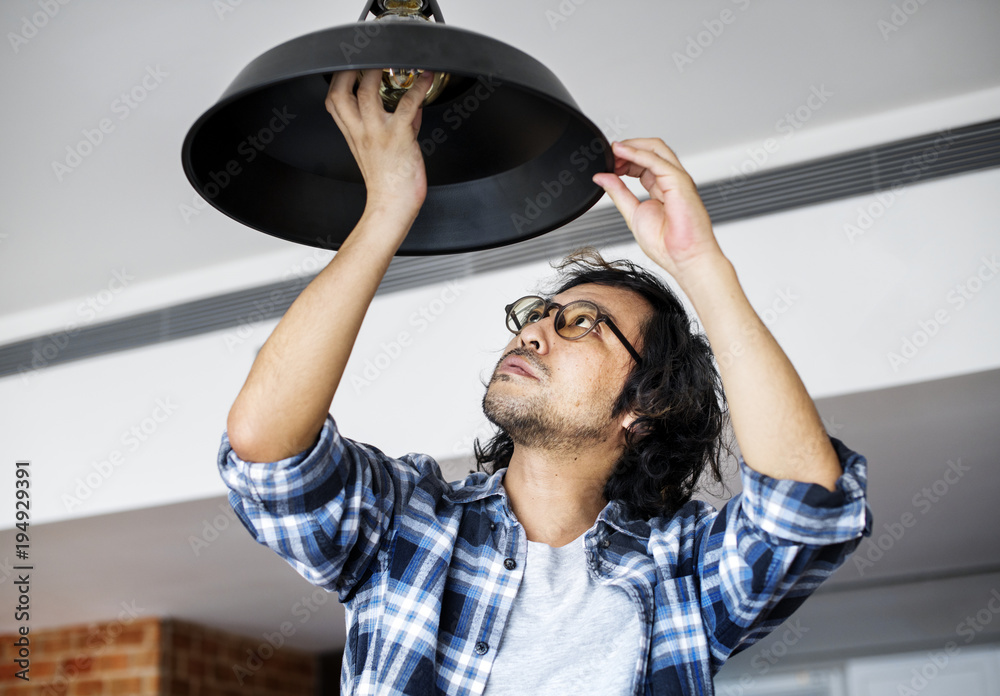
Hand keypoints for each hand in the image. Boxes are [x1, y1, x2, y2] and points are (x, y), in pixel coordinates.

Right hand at [325, 69, 433, 223]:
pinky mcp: (399, 136)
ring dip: (378, 72)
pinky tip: (426, 78)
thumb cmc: (388, 182)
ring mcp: (378, 133)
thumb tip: (412, 104)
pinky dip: (419, 88)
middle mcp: (361, 131)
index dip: (338, 79)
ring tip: (392, 60)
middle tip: (366, 57)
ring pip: (367, 93)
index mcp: (353, 133)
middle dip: (350, 69)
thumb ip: (397, 122)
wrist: (392, 205)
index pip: (333, 101)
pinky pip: (407, 106)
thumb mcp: (383, 149)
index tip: (348, 66)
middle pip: (341, 92)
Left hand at [593, 139, 725, 286]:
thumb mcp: (632, 214)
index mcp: (662, 188)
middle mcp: (671, 181)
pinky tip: (622, 152)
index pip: (643, 163)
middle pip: (650, 151)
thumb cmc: (667, 245)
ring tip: (613, 152)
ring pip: (656, 149)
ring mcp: (677, 179)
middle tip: (609, 157)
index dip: (625, 159)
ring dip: (631, 146)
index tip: (608, 164)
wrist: (685, 260)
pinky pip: (656, 160)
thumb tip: (602, 178)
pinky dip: (637, 153)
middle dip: (627, 150)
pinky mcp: (679, 182)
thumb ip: (618, 193)